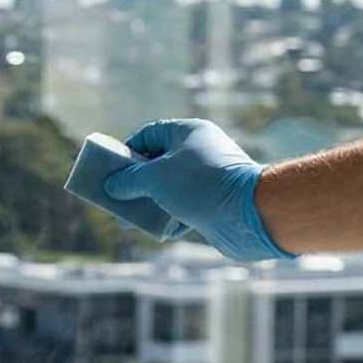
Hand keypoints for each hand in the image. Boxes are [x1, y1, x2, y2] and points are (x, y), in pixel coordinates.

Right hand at [100, 119, 290, 262]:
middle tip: (116, 197)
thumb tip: (112, 186)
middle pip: (156, 162)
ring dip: (149, 202)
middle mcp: (200, 150)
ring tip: (132, 220)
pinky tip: (162, 230)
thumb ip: (128, 180)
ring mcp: (208, 176)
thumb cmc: (200, 186)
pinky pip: (183, 205)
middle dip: (134, 182)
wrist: (251, 214)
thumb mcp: (154, 178)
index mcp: (188, 132)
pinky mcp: (214, 201)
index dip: (126, 152)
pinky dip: (169, 216)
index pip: (148, 135)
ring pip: (168, 187)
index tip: (111, 171)